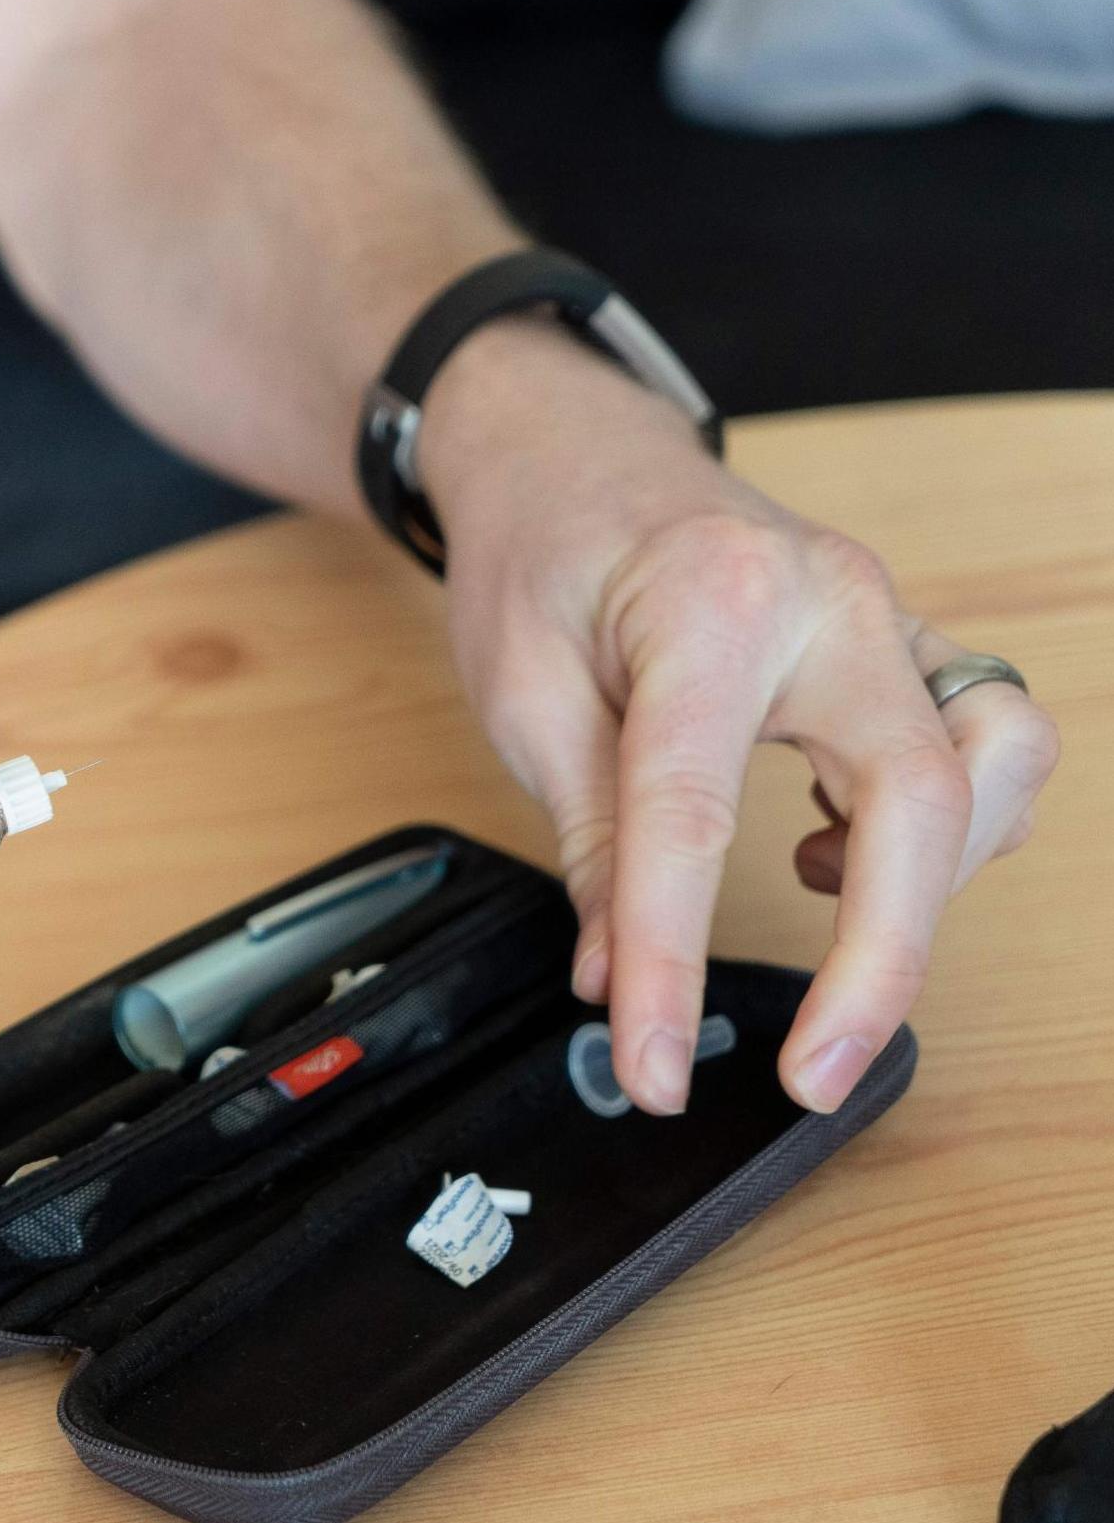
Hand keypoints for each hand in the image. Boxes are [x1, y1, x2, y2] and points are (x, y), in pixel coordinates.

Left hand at [420, 324, 1058, 1114]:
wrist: (573, 448)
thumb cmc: (542, 551)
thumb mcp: (522, 693)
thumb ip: (587, 838)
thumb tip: (617, 980)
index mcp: (709, 604)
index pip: (696, 815)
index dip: (672, 960)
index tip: (651, 1063)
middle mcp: (831, 601)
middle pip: (923, 793)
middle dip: (883, 958)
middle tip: (814, 1074)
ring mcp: (887, 616)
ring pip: (999, 760)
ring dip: (938, 873)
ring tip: (812, 892)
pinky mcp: (903, 646)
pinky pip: (988, 744)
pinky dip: (945, 828)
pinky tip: (831, 848)